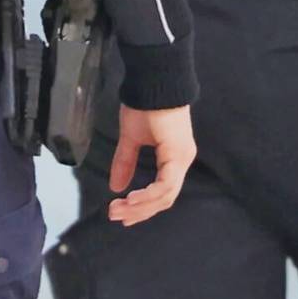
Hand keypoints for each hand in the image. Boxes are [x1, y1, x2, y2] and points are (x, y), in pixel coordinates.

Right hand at [107, 104, 194, 226]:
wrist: (154, 83)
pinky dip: (149, 195)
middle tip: (115, 216)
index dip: (143, 207)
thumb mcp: (131, 138)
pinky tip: (132, 198)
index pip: (162, 193)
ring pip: (165, 195)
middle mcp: (181, 162)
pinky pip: (165, 184)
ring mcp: (182, 159)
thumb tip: (116, 187)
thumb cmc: (145, 105)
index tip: (123, 215)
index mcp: (173, 159)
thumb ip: (125, 162)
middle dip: (139, 211)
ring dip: (141, 206)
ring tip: (119, 209)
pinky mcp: (178, 155)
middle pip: (164, 199)